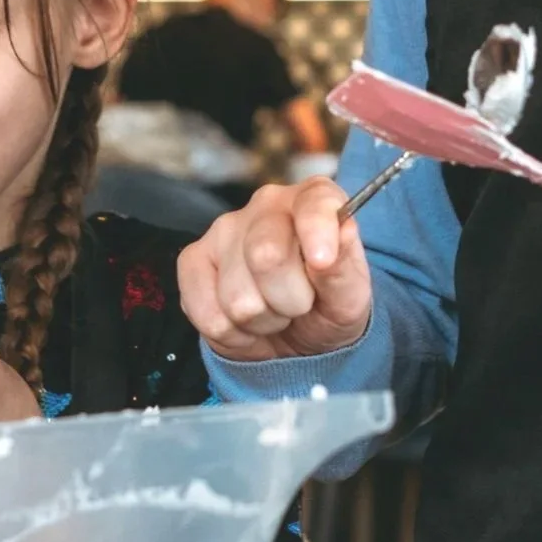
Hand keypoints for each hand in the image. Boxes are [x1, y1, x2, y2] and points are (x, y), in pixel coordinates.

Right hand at [180, 179, 372, 361]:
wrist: (297, 339)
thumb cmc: (327, 306)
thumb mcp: (350, 297)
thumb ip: (345, 268)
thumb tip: (343, 232)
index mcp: (312, 201)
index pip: (313, 203)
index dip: (316, 233)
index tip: (321, 262)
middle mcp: (264, 206)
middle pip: (266, 255)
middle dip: (289, 300)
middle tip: (300, 304)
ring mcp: (223, 231)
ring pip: (237, 298)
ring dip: (262, 320)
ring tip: (274, 311)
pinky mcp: (192, 261)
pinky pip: (207, 314)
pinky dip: (232, 333)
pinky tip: (246, 322)